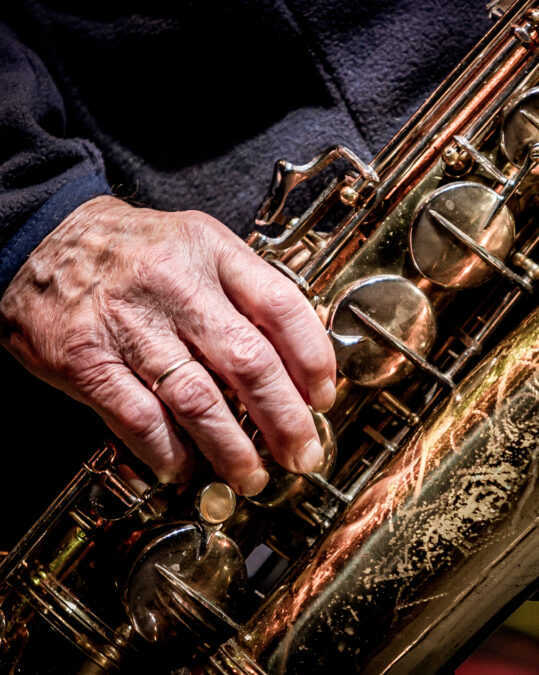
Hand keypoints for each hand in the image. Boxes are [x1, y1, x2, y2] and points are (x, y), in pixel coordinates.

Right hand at [0, 196, 336, 494]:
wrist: (41, 238)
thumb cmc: (133, 250)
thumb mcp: (199, 246)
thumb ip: (246, 293)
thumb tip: (300, 360)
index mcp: (211, 252)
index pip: (281, 307)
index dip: (313, 360)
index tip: (324, 398)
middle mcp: (175, 284)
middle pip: (248, 361)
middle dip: (285, 418)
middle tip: (302, 451)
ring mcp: (129, 323)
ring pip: (197, 398)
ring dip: (231, 448)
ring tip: (252, 475)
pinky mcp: (85, 357)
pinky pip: (138, 416)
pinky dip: (167, 451)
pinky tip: (185, 468)